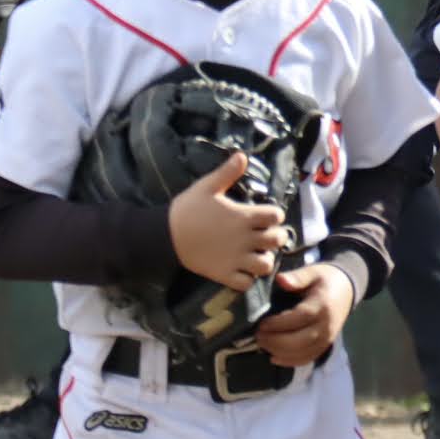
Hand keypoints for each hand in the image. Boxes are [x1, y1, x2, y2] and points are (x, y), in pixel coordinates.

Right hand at [168, 152, 287, 290]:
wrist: (162, 235)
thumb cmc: (187, 209)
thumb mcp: (206, 187)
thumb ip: (227, 173)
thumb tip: (242, 155)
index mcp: (242, 217)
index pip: (276, 216)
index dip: (274, 215)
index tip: (265, 216)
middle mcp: (243, 239)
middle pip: (277, 240)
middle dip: (275, 237)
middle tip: (264, 236)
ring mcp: (234, 259)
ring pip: (266, 265)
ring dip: (263, 260)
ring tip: (254, 254)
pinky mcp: (223, 274)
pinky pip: (246, 283)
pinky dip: (247, 279)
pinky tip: (241, 269)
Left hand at [254, 264, 355, 367]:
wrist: (347, 289)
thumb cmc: (325, 279)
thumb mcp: (312, 272)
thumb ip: (297, 277)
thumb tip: (280, 280)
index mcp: (322, 306)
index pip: (299, 319)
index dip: (278, 324)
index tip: (261, 324)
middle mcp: (327, 325)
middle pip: (300, 341)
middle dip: (275, 341)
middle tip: (258, 336)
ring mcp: (327, 338)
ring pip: (303, 353)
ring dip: (280, 352)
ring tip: (263, 344)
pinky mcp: (325, 345)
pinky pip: (308, 358)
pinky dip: (290, 361)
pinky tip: (274, 357)